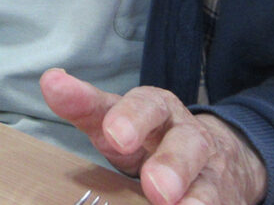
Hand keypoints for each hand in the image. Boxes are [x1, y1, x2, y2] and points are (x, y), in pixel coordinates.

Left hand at [40, 68, 266, 203]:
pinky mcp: (223, 193)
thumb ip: (84, 107)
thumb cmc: (147, 139)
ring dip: (182, 182)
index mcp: (154, 108)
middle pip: (180, 139)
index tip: (112, 134)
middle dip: (165, 158)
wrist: (213, 157)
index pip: (142, 105)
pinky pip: (216, 200)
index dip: (127, 117)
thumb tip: (51, 81)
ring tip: (162, 198)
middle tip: (149, 181)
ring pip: (202, 171)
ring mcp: (207, 164)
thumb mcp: (114, 121)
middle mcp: (183, 131)